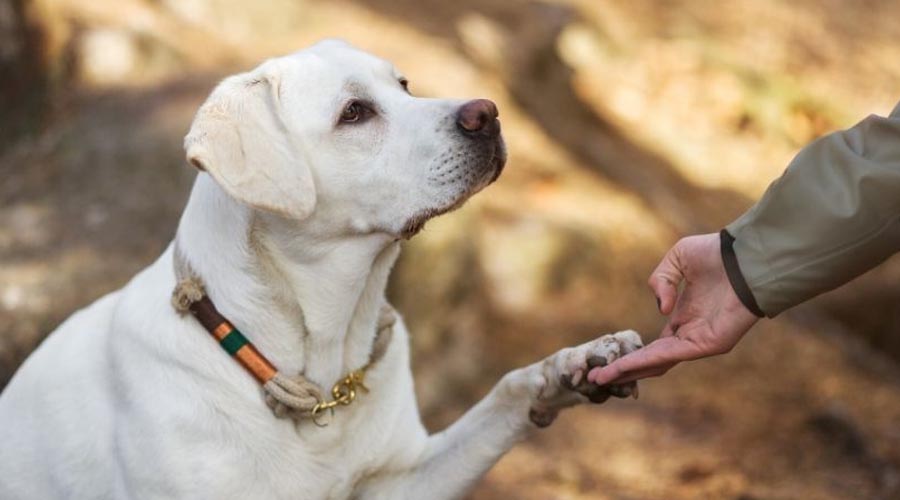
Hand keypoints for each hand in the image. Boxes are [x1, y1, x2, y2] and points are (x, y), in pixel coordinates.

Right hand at [588, 233, 759, 384]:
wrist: (746, 256)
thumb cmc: (717, 254)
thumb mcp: (677, 259)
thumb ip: (661, 281)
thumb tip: (662, 311)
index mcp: (685, 316)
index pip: (655, 344)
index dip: (631, 353)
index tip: (608, 360)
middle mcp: (690, 333)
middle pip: (652, 359)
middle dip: (624, 369)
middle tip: (596, 378)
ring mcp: (699, 341)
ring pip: (657, 362)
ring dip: (629, 370)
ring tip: (601, 378)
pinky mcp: (707, 344)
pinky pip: (669, 355)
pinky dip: (644, 361)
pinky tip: (624, 366)